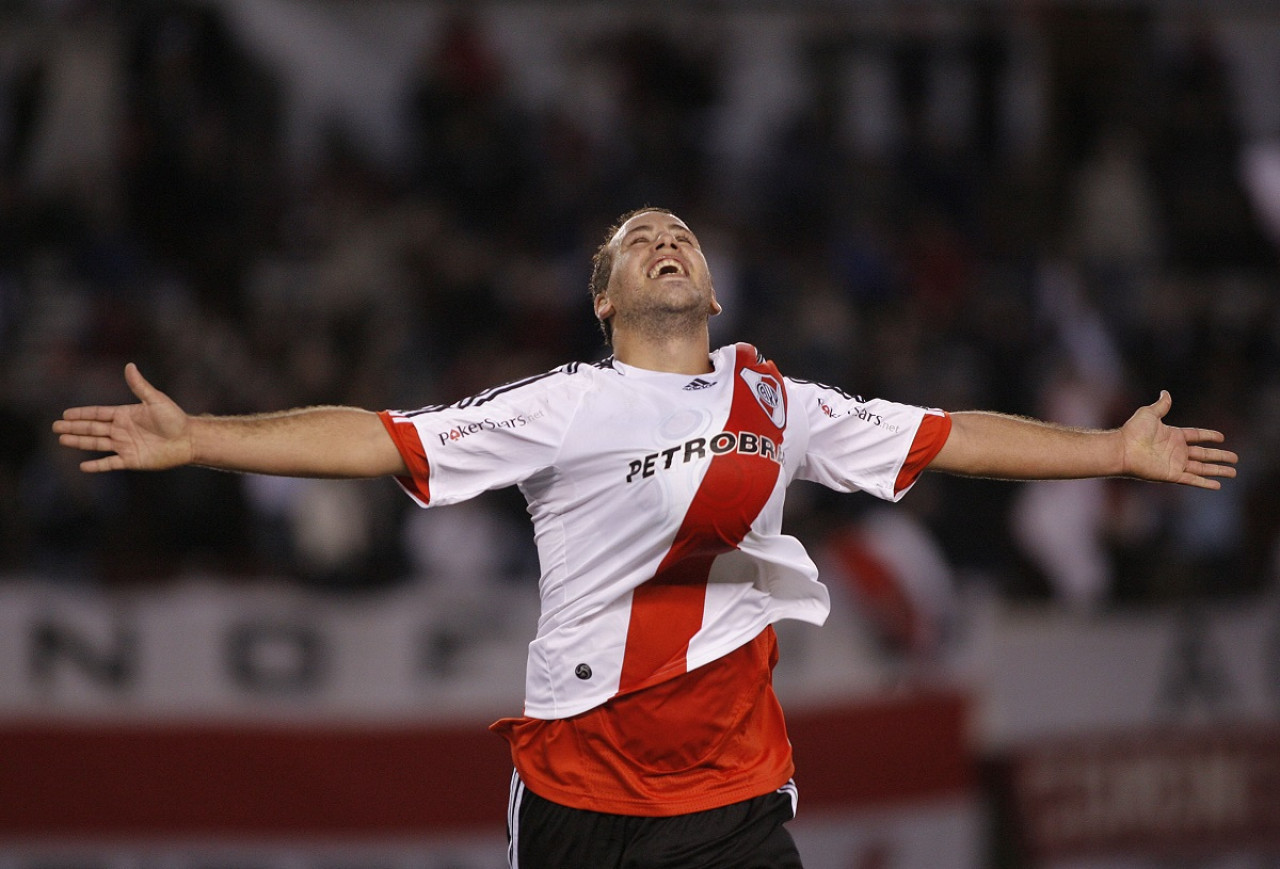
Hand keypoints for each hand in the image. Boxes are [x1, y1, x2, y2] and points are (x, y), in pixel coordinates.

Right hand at [53, 363, 194, 471]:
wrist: (188, 440)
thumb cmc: (175, 418)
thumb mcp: (155, 400)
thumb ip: (139, 386)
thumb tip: (129, 365)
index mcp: (125, 415)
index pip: (98, 414)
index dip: (81, 414)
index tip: (65, 414)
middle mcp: (122, 430)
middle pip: (92, 428)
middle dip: (74, 428)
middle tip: (55, 427)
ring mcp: (125, 446)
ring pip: (97, 444)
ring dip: (79, 442)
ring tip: (62, 440)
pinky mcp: (131, 460)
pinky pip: (110, 463)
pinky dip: (97, 465)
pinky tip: (83, 466)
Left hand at [1119, 391, 1237, 488]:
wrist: (1123, 449)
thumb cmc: (1133, 431)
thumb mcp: (1149, 413)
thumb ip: (1161, 405)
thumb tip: (1165, 392)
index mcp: (1174, 435)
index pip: (1196, 436)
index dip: (1209, 436)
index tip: (1222, 437)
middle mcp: (1177, 450)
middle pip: (1204, 454)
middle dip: (1220, 456)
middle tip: (1235, 458)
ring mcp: (1175, 463)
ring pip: (1203, 468)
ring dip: (1218, 470)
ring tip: (1233, 472)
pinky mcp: (1172, 475)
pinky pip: (1193, 479)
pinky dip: (1205, 482)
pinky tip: (1217, 485)